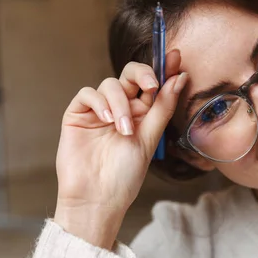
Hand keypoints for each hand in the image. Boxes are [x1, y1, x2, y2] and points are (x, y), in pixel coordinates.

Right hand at [53, 50, 186, 247]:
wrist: (97, 199)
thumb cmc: (125, 176)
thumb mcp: (149, 139)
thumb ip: (162, 108)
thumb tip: (180, 77)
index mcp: (141, 115)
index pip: (152, 85)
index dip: (164, 69)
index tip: (175, 58)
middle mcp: (121, 110)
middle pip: (130, 76)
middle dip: (142, 74)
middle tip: (151, 84)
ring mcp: (98, 112)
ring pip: (110, 85)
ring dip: (119, 102)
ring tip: (122, 129)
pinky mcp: (78, 115)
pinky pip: (88, 94)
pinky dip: (99, 101)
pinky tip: (106, 118)